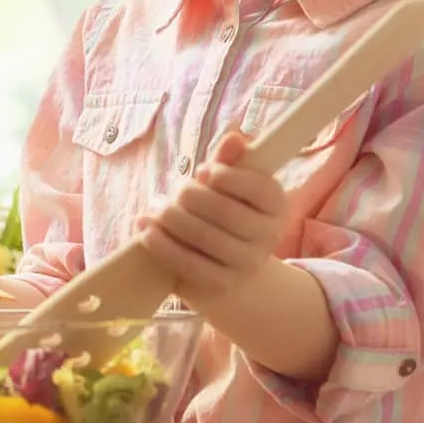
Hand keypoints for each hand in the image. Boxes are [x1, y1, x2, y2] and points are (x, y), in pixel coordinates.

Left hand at [136, 131, 285, 299]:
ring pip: (204, 237)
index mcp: (276, 204)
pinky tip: (146, 232)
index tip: (201, 171)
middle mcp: (269, 236)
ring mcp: (247, 264)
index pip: (258, 187)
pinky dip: (162, 245)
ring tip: (154, 211)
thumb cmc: (221, 214)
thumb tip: (234, 137)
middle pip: (225, 212)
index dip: (226, 176)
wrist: (224, 267)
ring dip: (171, 219)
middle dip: (190, 197)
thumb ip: (229, 162)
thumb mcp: (228, 185)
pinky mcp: (221, 285)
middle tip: (173, 193)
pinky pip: (189, 264)